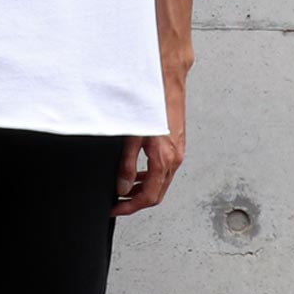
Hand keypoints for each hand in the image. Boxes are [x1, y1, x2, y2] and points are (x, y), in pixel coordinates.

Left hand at [109, 92, 186, 216]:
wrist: (166, 84)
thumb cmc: (151, 105)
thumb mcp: (132, 138)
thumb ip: (126, 165)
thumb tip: (122, 187)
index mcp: (164, 160)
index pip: (149, 197)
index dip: (130, 207)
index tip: (116, 209)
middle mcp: (174, 159)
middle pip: (157, 194)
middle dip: (136, 202)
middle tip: (118, 203)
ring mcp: (177, 153)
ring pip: (161, 183)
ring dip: (143, 190)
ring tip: (124, 190)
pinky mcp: (176, 146)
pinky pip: (164, 170)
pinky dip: (150, 177)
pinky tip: (137, 173)